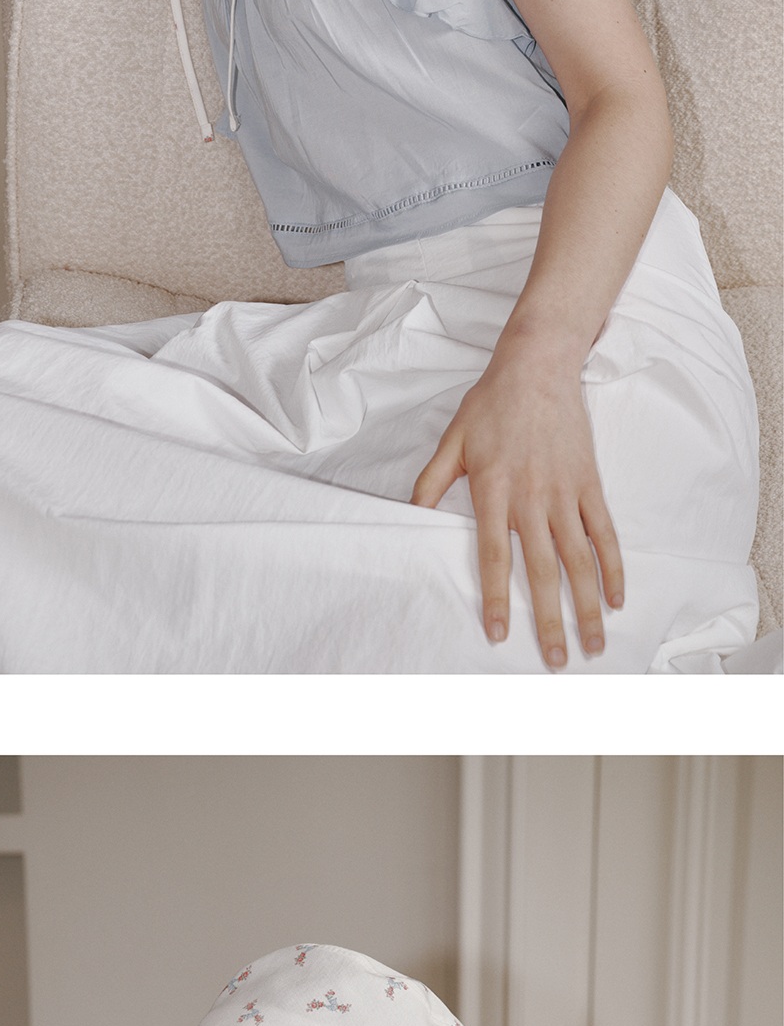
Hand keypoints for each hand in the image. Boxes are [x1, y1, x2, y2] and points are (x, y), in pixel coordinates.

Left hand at [411, 320, 624, 667]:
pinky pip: (605, 533)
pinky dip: (612, 567)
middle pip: (543, 569)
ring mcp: (566, 492)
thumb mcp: (452, 441)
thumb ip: (431, 483)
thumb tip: (409, 517)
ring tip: (592, 644)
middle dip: (549, 620)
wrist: (538, 363)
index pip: (495, 556)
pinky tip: (616, 599)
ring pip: (579, 559)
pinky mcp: (590, 483)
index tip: (498, 634)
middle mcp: (532, 496)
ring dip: (586, 606)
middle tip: (554, 661)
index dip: (497, 598)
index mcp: (494, 490)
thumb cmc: (491, 403)